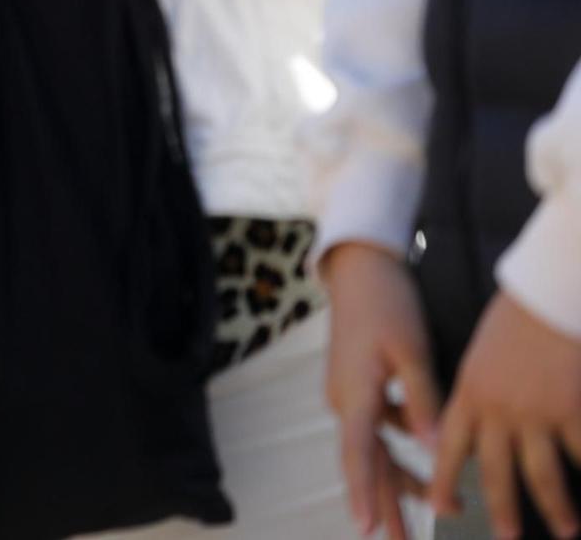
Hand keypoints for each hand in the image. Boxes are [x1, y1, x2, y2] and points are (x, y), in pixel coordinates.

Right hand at [323, 243, 440, 539]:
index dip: (363, 493)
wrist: (360, 271)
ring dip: (402, 480)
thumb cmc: (387, 305)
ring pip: (376, 449)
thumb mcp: (411, 350)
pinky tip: (427, 454)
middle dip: (385, 506)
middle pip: (366, 464)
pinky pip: (380, 428)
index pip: (359, 454)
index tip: (368, 529)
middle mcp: (346, 402)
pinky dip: (403, 446)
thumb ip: (423, 400)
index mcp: (355, 394)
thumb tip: (433, 449)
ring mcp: (349, 396)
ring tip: (439, 509)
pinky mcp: (358, 388)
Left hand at [431, 291, 580, 537]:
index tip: (440, 508)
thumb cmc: (514, 317)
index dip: (444, 481)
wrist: (546, 295)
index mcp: (470, 395)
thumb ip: (479, 393)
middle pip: (497, 473)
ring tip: (568, 531)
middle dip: (502, 511)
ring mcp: (537, 415)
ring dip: (556, 508)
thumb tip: (477, 424)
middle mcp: (499, 411)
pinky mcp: (572, 412)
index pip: (450, 448)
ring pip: (543, 475)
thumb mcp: (482, 357)